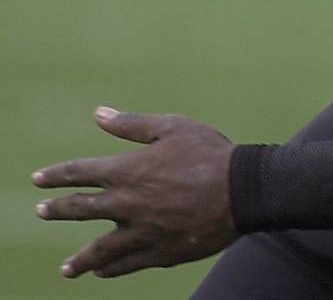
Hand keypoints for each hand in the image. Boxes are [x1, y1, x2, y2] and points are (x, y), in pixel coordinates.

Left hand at [33, 108, 236, 279]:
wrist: (240, 190)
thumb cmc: (209, 152)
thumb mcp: (173, 127)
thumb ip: (133, 124)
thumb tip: (99, 114)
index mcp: (128, 171)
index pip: (80, 173)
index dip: (57, 175)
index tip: (38, 179)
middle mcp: (126, 204)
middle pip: (81, 211)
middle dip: (58, 211)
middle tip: (41, 212)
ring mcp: (140, 232)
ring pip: (99, 251)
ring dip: (80, 259)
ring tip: (67, 269)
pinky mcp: (158, 253)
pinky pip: (126, 264)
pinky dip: (111, 268)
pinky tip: (102, 272)